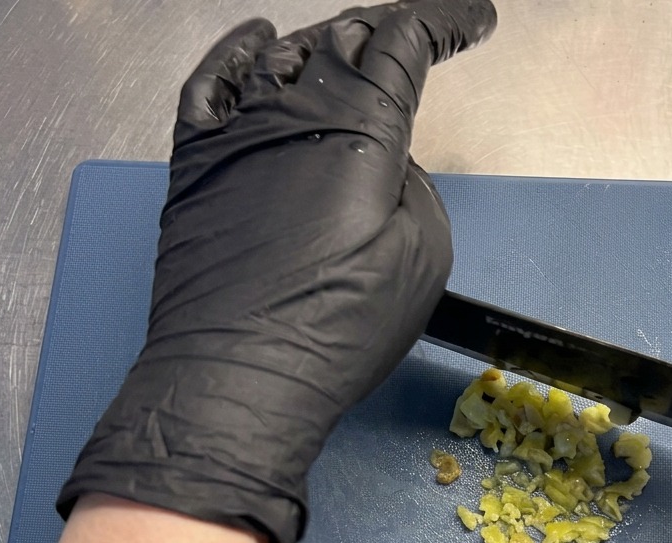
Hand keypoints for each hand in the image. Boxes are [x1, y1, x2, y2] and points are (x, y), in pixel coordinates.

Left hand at [56, 1, 497, 542]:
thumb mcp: (424, 257)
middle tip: (421, 40)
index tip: (475, 22)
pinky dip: (235, 53)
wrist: (240, 377)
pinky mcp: (196, 165)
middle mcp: (291, 115)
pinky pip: (211, 84)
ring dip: (327, 47)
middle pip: (344, 40)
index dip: (446, 21)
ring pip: (283, 57)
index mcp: (358, 130)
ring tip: (354, 54)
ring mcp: (236, 135)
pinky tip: (256, 41)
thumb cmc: (335, 331)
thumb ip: (413, 185)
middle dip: (389, 31)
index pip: (404, 40)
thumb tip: (385, 163)